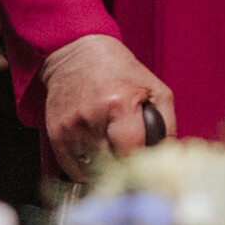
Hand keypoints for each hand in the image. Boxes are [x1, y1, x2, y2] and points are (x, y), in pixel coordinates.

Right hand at [38, 35, 173, 179]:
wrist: (76, 52)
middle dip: (125, 171)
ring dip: (104, 172)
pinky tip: (95, 158)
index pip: (132, 153)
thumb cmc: (119, 70)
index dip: (142, 166)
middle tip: (132, 170)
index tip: (148, 171)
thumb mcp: (154, 88)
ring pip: (92, 172)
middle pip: (111, 166)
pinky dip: (86, 170)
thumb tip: (168, 155)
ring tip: (113, 159)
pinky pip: (72, 169)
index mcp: (120, 105)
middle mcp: (93, 118)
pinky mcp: (56, 134)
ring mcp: (72, 128)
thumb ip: (167, 123)